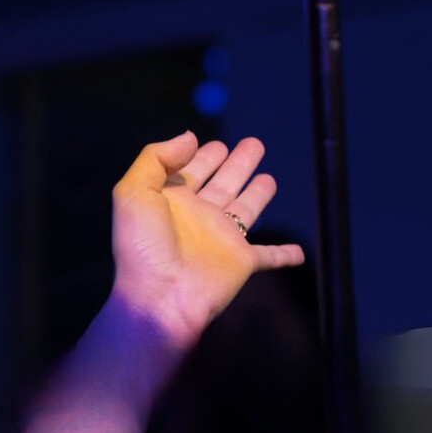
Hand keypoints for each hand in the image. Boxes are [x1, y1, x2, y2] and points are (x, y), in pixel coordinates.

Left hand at [110, 132, 305, 348]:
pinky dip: (284, 254)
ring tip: (268, 176)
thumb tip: (189, 137)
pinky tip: (298, 252)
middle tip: (253, 144)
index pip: (189, 171)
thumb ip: (155, 159)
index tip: (213, 144)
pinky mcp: (242, 261)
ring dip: (257, 194)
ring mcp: (221, 239)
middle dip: (236, 164)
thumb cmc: (143, 245)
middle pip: (222, 183)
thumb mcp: (133, 192)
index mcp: (170, 201)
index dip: (201, 156)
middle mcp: (197, 217)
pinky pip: (268, 255)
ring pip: (245, 210)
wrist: (160, 295)